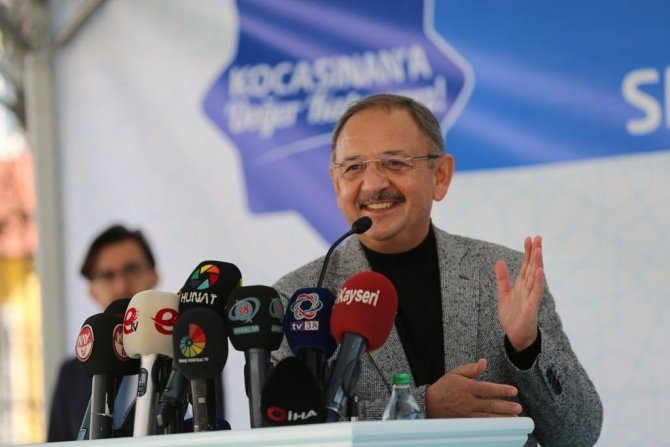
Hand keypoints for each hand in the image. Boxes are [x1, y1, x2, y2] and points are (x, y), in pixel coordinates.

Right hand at [425, 359, 521, 417]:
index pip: (487, 388)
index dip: (501, 390)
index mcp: (467, 387)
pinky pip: (482, 424)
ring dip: (502, 417)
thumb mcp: (456, 372)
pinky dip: (492, 424)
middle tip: (518, 407)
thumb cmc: (444, 386)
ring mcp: (467, 413)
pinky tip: (501, 425)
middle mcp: (468, 401)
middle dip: (505, 406)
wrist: (430, 403)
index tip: (513, 391)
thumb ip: (472, 368)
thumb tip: (483, 362)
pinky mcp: (466, 421)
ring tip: (514, 418)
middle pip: (490, 404)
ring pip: (487, 416)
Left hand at [496, 236, 543, 350]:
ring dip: (537, 263)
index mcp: (521, 285)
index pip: (526, 265)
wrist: (516, 336)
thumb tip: (500, 262)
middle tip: (538, 237)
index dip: (527, 252)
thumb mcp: (504, 294)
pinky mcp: (532, 306)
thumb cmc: (512, 316)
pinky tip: (539, 271)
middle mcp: (528, 288)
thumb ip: (502, 278)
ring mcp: (531, 296)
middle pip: (532, 267)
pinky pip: (536, 292)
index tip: (529, 238)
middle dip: (535, 253)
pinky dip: (538, 281)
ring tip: (539, 249)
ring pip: (535, 276)